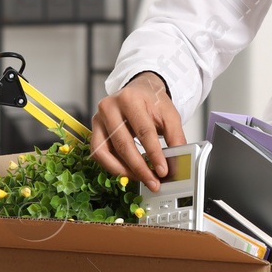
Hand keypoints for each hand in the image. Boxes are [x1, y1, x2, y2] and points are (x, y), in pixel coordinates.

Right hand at [90, 72, 185, 191]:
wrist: (140, 90)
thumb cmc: (152, 102)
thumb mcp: (170, 115)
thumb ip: (175, 137)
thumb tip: (177, 161)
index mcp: (130, 99)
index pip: (143, 131)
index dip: (153, 154)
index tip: (162, 171)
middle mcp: (109, 107)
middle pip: (122, 144)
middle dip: (139, 168)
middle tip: (153, 182)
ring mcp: (98, 119)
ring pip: (104, 152)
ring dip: (122, 171)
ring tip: (140, 178)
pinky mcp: (94, 130)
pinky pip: (99, 154)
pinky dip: (113, 166)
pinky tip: (128, 172)